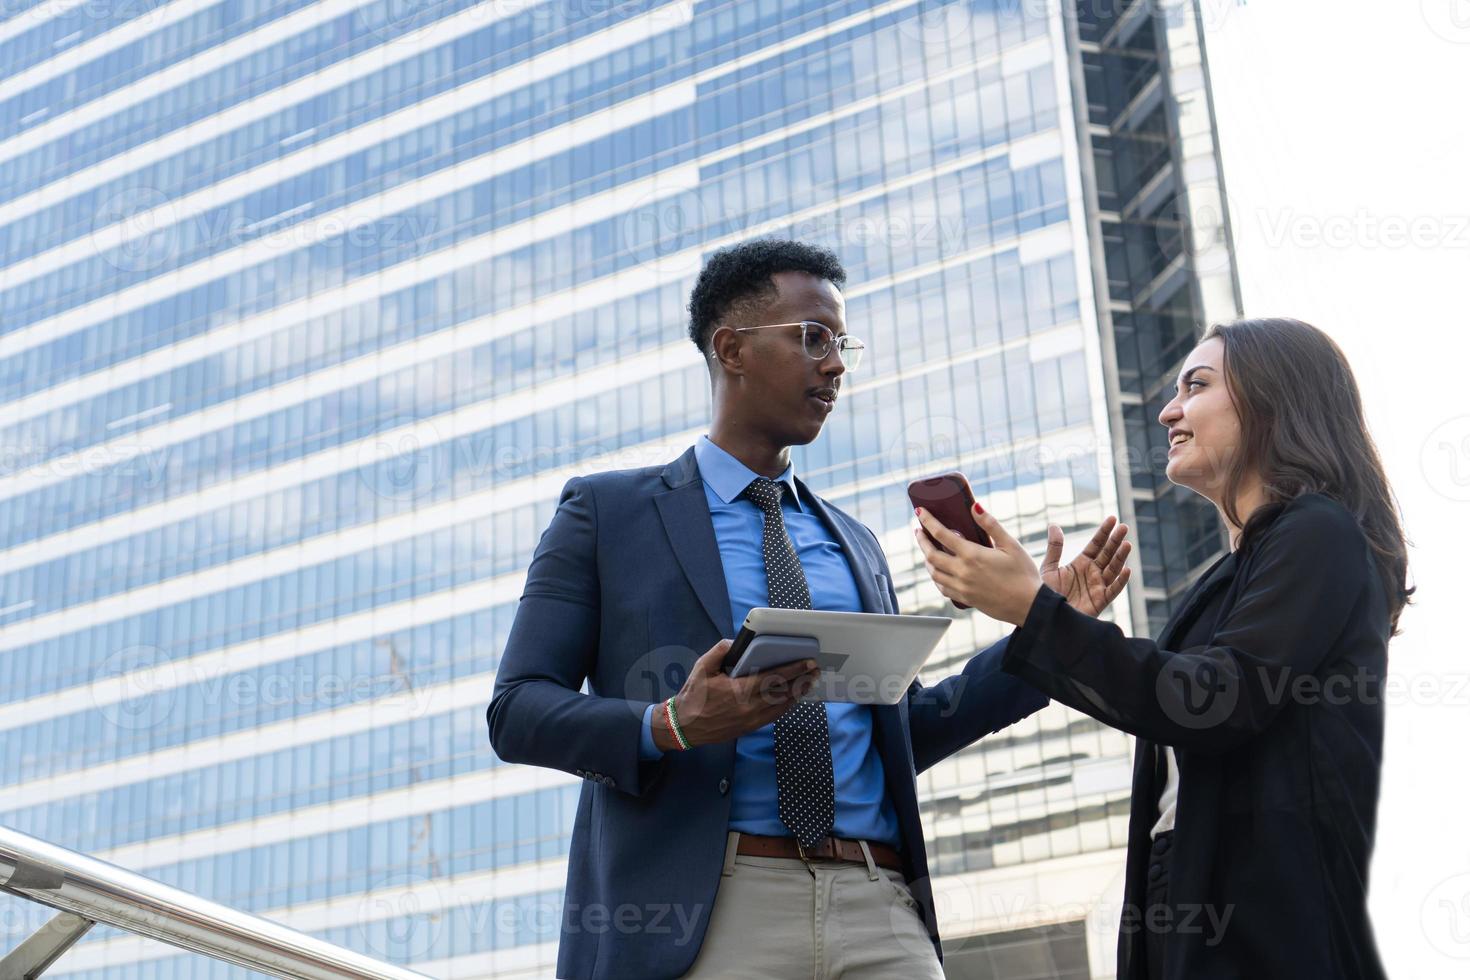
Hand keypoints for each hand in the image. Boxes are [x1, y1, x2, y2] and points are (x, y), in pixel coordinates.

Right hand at [653, 639, 821, 750]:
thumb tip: (738, 643)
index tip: (808, 661)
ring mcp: (752, 719)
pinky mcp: (750, 727)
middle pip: (784, 692)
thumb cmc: (693, 696)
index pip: (774, 677)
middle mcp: (749, 707)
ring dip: (798, 694)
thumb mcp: (702, 667)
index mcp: (740, 690)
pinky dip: (787, 706)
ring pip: (782, 706)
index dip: (794, 669)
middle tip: (815, 670)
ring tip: (809, 682)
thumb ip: (720, 650)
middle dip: (801, 680)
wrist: (685, 727)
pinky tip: (792, 698)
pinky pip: (775, 716)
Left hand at [1039, 517, 1131, 616]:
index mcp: (1082, 563)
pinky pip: (1113, 590)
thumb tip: (1054, 525)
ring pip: (1113, 569)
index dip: (1104, 532)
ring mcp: (1098, 586)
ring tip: (1127, 544)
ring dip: (1121, 557)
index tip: (1112, 519)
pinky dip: (1120, 581)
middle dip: (1116, 541)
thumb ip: (1054, 548)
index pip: (1096, 544)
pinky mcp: (1100, 601)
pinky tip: (1126, 570)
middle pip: (1108, 554)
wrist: (1045, 615)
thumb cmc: (1045, 594)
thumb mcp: (1049, 568)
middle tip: (1124, 527)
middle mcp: (1093, 573)